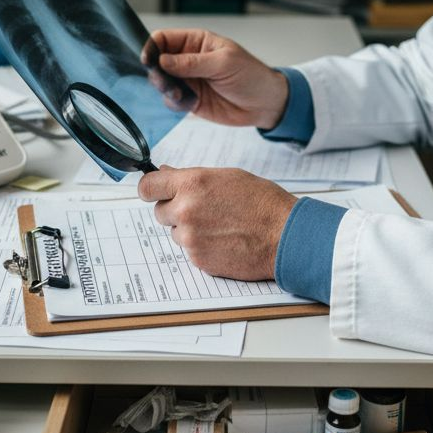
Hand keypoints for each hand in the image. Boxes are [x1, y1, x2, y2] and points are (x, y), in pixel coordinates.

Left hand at [137, 166, 296, 280]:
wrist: (285, 235)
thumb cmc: (263, 203)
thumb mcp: (228, 177)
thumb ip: (192, 177)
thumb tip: (167, 173)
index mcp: (192, 184)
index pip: (148, 186)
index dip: (150, 189)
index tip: (154, 192)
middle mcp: (185, 210)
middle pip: (160, 212)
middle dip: (175, 210)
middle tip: (203, 210)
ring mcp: (190, 238)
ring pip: (175, 233)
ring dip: (189, 230)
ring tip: (221, 226)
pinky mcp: (198, 260)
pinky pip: (189, 250)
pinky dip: (202, 247)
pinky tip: (225, 241)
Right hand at [145, 28, 289, 129]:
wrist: (265, 104)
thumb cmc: (251, 75)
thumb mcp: (224, 63)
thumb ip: (192, 62)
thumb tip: (163, 60)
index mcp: (196, 42)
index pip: (164, 39)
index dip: (153, 47)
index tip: (148, 60)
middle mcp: (188, 59)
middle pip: (158, 61)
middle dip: (156, 71)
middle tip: (164, 81)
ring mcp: (188, 80)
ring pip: (162, 82)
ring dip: (165, 89)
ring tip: (180, 94)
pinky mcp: (190, 99)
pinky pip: (171, 100)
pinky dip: (174, 103)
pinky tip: (187, 103)